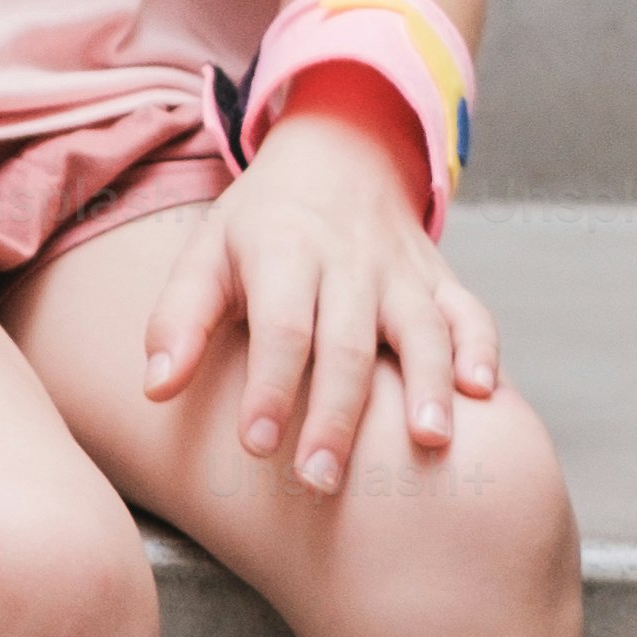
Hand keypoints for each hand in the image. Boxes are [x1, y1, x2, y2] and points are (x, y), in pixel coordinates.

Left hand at [135, 82, 502, 493]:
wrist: (334, 155)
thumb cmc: (258, 225)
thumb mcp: (205, 253)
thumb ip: (180, 319)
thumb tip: (154, 388)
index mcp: (283, 252)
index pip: (280, 327)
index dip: (270, 388)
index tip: (256, 446)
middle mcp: (348, 262)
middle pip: (347, 343)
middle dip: (336, 415)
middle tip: (320, 481)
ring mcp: (401, 271)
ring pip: (421, 328)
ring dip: (427, 385)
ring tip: (428, 443)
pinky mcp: (440, 278)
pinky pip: (470, 311)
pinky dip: (482, 349)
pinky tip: (482, 394)